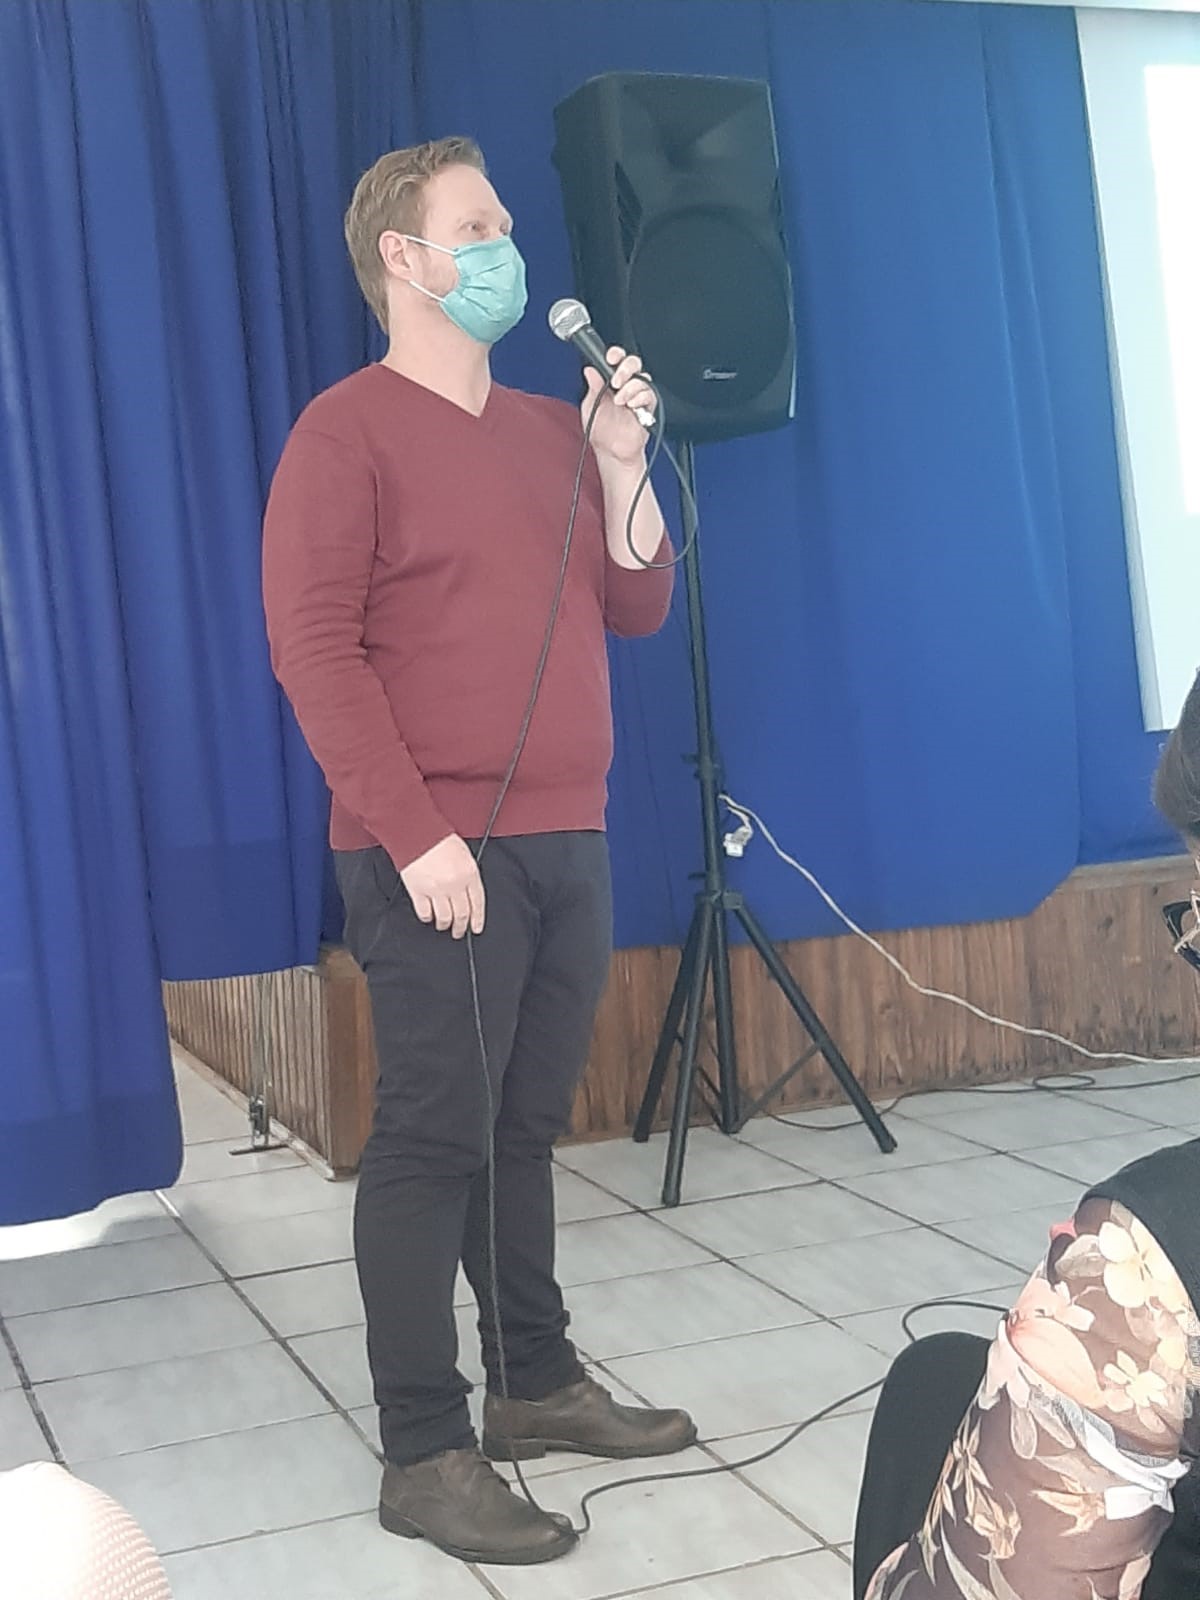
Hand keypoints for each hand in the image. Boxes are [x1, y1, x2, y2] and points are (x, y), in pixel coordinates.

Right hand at [399, 835, 485, 937]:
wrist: (416, 831)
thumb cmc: (439, 838)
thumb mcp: (464, 854)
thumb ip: (468, 874)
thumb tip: (470, 894)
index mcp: (468, 873)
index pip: (478, 903)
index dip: (478, 919)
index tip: (476, 928)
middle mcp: (454, 884)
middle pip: (462, 914)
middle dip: (462, 927)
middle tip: (460, 932)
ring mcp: (436, 889)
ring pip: (444, 918)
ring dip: (445, 925)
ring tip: (443, 926)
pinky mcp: (418, 891)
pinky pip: (425, 912)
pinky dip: (428, 917)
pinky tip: (429, 916)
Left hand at [582, 348, 655, 465]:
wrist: (611, 452)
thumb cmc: (600, 431)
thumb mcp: (590, 406)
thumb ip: (592, 387)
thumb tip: (590, 370)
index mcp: (610, 382)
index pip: (617, 360)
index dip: (615, 355)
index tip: (610, 358)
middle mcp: (625, 386)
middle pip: (633, 363)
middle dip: (625, 368)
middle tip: (616, 380)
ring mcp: (637, 396)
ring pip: (642, 378)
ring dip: (630, 387)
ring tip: (620, 401)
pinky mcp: (647, 408)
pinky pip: (649, 395)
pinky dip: (640, 397)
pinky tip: (631, 405)